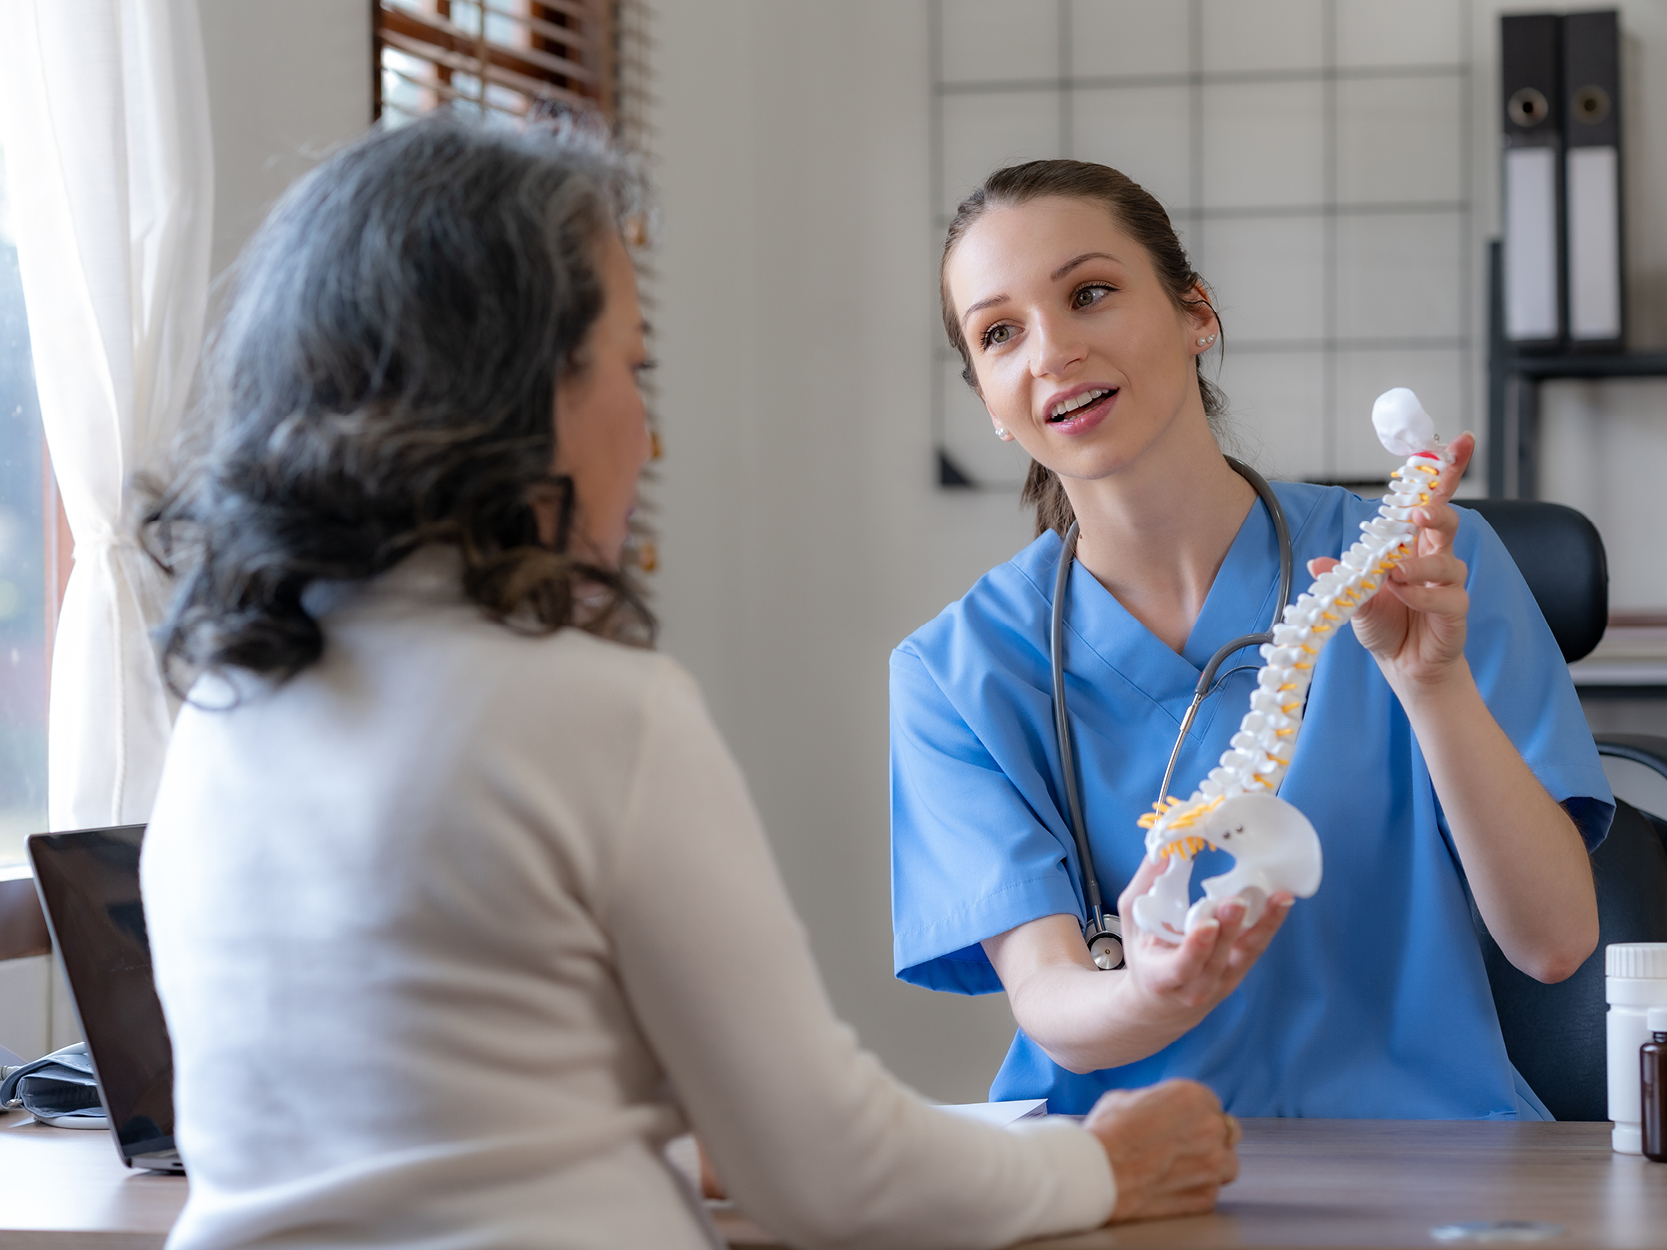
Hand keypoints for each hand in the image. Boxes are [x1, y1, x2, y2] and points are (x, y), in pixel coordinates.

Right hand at [1084, 1079, 1240, 1222]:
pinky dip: (1197, 1190)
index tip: (1182, 1123)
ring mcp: (1212, 1165)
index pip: (1210, 1103)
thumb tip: (1160, 1110)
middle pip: (1227, 1132)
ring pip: (1228, 1164)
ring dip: (1211, 1165)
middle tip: (1185, 1145)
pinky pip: (1211, 1192)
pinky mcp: (1205, 1197)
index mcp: (1193, 1096)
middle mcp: (1211, 1128)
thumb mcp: (1128, 1098)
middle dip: (1211, 1138)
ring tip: (1183, 1169)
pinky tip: (1172, 1186)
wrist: (1096, 1173)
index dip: (1195, 1114)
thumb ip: (1158, 1103)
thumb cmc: (1107, 1132)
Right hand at [1114, 856, 1292, 1035]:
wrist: (1163, 1004)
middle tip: (1237, 900)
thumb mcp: (1133, 924)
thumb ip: (1146, 887)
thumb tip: (1162, 849)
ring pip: (1246, 953)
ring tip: (1278, 899)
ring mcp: (1224, 981)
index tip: (1206, 925)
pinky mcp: (1241, 969)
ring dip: (1264, 925)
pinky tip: (1280, 902)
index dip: (1196, 947)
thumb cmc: (1145, 957)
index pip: (1182, 966)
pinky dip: (1269, 923)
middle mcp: (1198, 986)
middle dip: (1229, 929)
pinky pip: (1256, 946)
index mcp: (1163, 978)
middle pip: (1218, 958)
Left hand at [1308, 432, 1476, 692]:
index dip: (1445, 471)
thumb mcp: (1355, 597)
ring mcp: (1449, 583)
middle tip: (1416, 513)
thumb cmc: (1385, 622)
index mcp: (1413, 543)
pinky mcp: (1455, 610)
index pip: (1431, 499)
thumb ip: (1344, 577)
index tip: (1458, 440)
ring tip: (1394, 574)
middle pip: (1449, 517)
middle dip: (1438, 507)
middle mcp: (1435, 556)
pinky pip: (1447, 595)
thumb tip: (1318, 562)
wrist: (1404, 665)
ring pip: (1448, 559)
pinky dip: (1421, 594)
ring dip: (1419, 564)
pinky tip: (1402, 595)